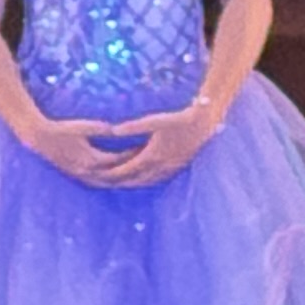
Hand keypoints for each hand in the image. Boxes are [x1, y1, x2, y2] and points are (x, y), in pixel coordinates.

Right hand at [15, 113, 136, 186]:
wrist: (39, 137)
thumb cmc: (62, 129)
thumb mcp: (84, 127)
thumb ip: (102, 130)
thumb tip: (118, 130)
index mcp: (91, 159)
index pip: (117, 161)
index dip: (132, 156)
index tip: (144, 150)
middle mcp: (86, 171)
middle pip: (113, 176)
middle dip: (128, 173)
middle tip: (144, 170)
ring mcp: (79, 174)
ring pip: (103, 183)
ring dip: (117, 183)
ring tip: (131, 181)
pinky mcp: (74, 174)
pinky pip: (93, 182)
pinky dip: (104, 183)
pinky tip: (110, 182)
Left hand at [91, 99, 223, 185]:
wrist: (205, 123)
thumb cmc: (179, 119)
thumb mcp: (155, 121)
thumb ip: (133, 127)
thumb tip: (113, 130)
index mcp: (153, 156)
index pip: (128, 169)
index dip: (113, 174)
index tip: (100, 176)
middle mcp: (161, 165)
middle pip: (137, 179)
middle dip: (121, 182)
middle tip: (106, 184)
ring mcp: (171, 167)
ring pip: (149, 181)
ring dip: (135, 183)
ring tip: (122, 184)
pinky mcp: (179, 165)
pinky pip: (160, 178)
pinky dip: (148, 180)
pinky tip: (146, 179)